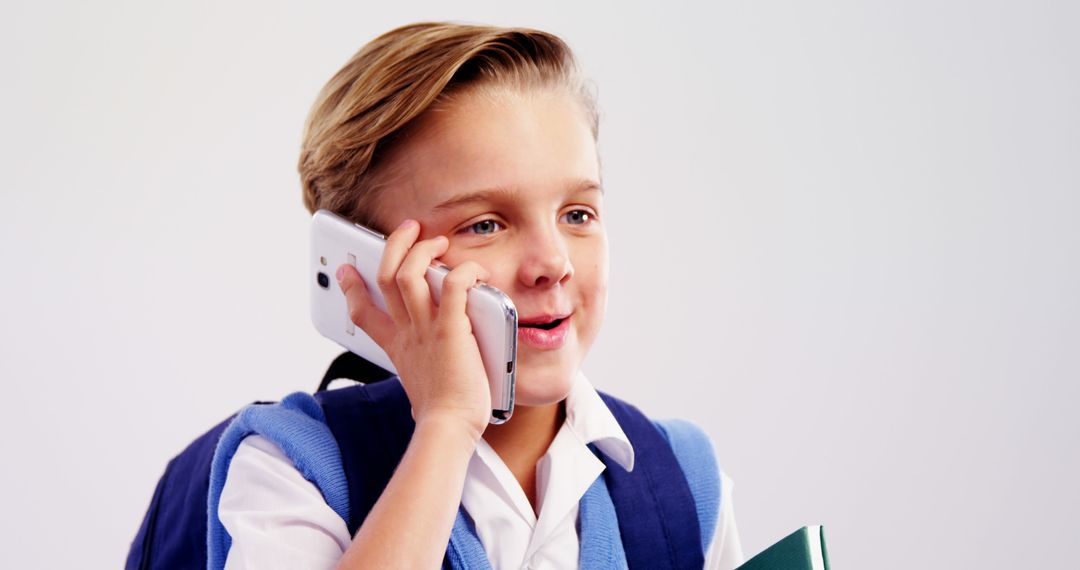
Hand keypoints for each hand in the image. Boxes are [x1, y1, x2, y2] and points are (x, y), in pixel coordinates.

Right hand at [336, 219, 491, 441]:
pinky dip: (464, 272)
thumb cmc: (444, 415)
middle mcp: (407, 333)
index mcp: (397, 347)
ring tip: (436, 240)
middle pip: (385, 278)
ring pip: (409, 274)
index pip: (363, 313)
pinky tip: (475, 271)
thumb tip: (427, 390)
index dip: (351, 289)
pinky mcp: (451, 331)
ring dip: (422, 250)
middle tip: (406, 230)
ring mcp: (426, 329)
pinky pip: (455, 287)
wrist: (448, 429)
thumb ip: (422, 375)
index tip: (346, 271)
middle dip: (393, 247)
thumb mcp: (420, 389)